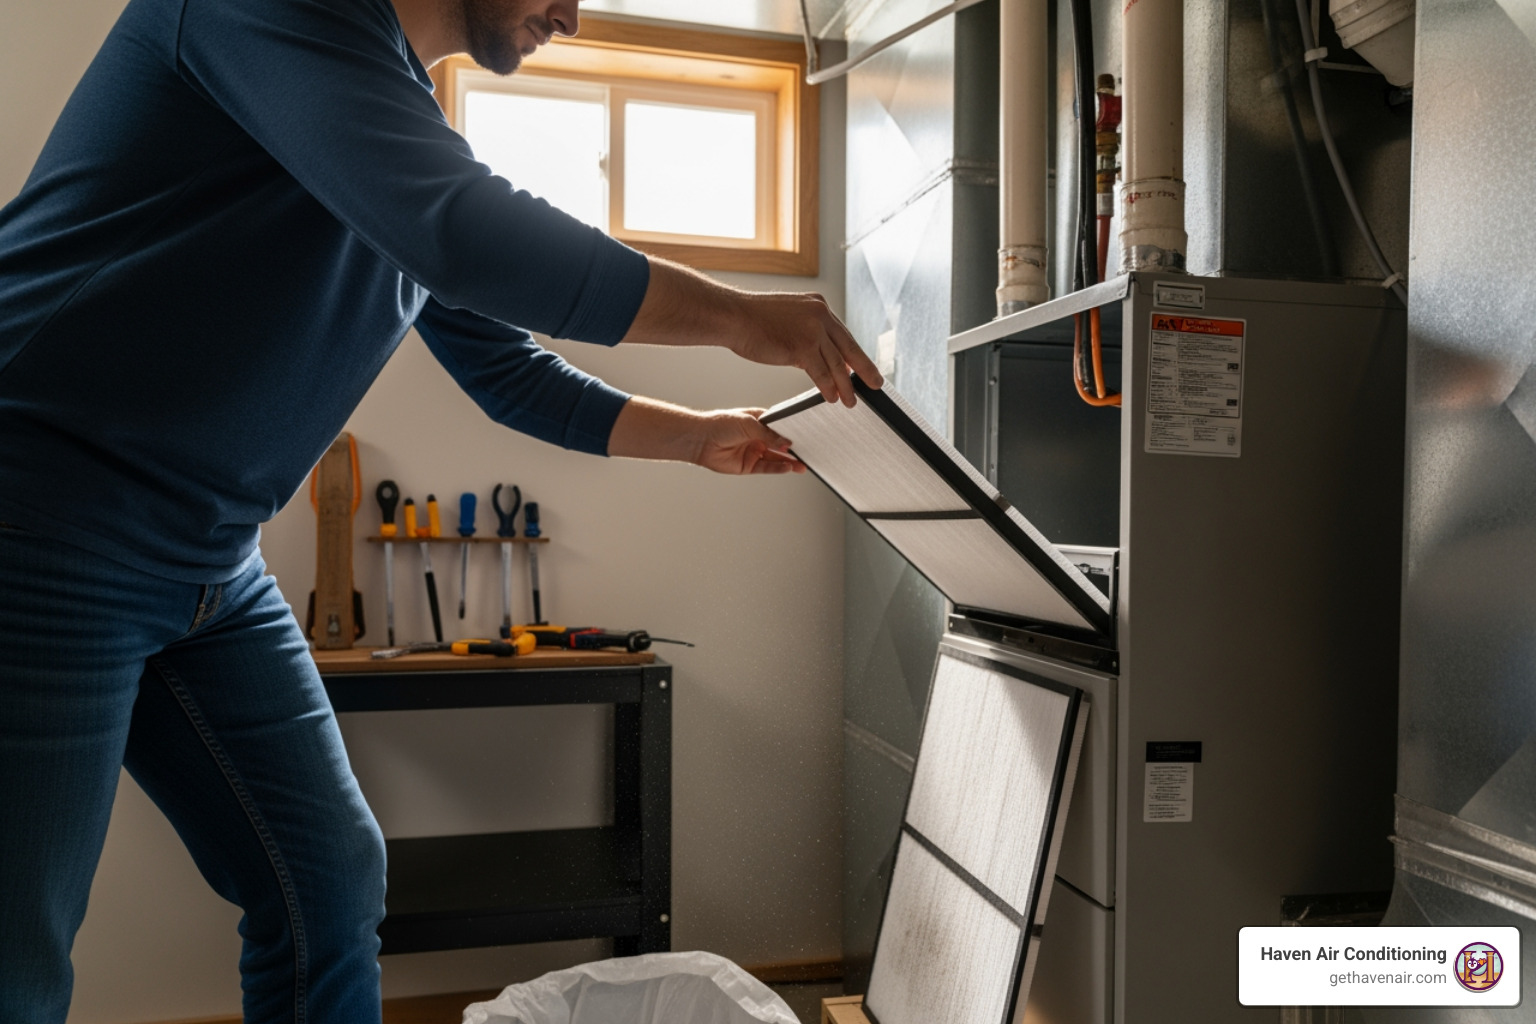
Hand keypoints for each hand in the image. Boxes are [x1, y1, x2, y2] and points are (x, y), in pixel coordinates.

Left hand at [608, 397, 805, 475]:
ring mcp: (754, 452)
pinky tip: (789, 468)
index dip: (793, 431)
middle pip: (781, 444)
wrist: (700, 439)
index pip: (781, 426)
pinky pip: (767, 468)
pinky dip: (778, 469)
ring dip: (790, 462)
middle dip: (795, 449)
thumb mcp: (749, 424)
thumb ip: (769, 434)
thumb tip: (788, 442)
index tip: (807, 435)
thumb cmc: (721, 424)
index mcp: (760, 421)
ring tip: (803, 465)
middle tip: (811, 452)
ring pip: (776, 458)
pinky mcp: (748, 466)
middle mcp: (758, 437)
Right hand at [724, 291, 882, 407]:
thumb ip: (806, 334)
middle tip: (876, 382)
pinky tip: (832, 398)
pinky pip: (821, 373)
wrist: (734, 316)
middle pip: (849, 347)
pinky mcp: (802, 347)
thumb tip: (818, 356)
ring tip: (851, 400)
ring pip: (837, 364)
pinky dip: (828, 388)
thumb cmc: (753, 319)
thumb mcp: (788, 319)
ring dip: (845, 385)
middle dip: (865, 369)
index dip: (853, 354)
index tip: (862, 367)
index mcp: (818, 305)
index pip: (842, 334)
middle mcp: (820, 315)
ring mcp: (813, 331)